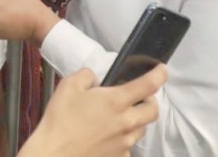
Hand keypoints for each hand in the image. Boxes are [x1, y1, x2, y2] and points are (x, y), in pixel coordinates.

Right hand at [21, 66, 164, 156]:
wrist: (55, 153)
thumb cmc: (60, 119)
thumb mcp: (68, 86)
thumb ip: (86, 75)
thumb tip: (95, 79)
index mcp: (116, 101)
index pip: (147, 85)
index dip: (158, 75)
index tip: (162, 69)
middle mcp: (126, 122)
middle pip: (153, 111)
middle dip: (150, 101)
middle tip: (138, 98)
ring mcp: (125, 143)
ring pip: (141, 129)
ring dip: (135, 120)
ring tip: (117, 118)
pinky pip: (128, 146)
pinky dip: (122, 139)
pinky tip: (105, 137)